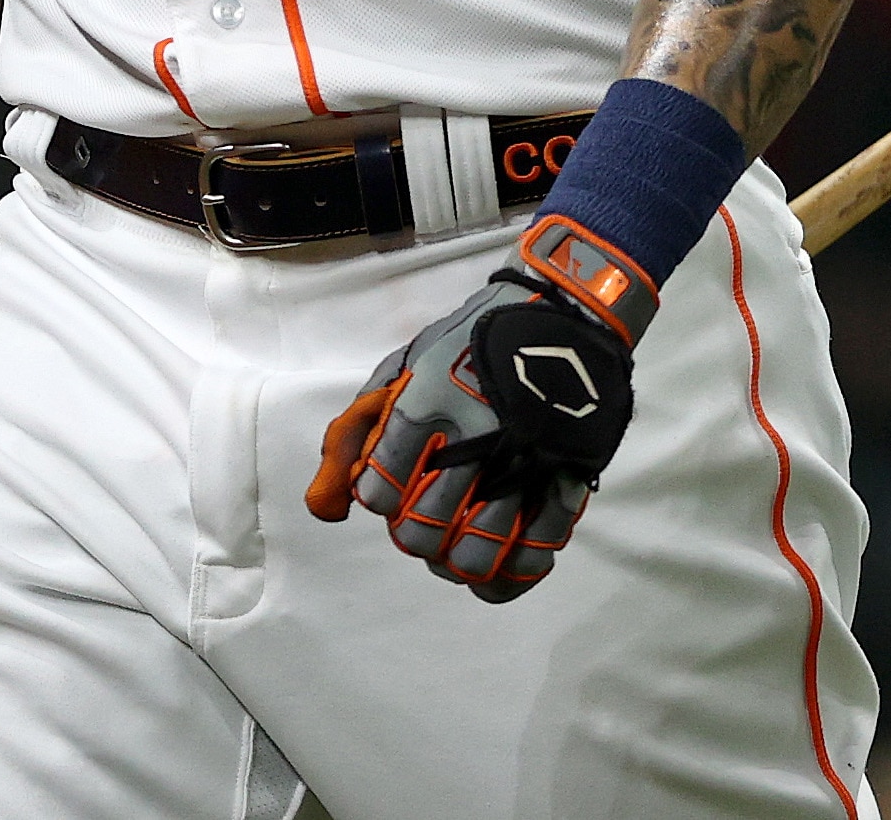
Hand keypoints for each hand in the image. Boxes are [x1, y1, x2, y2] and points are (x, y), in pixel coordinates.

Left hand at [304, 218, 654, 601]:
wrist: (562, 315)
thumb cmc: (468, 343)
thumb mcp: (401, 370)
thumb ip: (354, 435)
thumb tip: (323, 509)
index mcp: (427, 403)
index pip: (381, 489)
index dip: (379, 498)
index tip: (387, 491)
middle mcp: (475, 438)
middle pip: (425, 530)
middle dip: (414, 535)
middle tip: (419, 524)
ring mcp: (525, 462)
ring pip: (478, 553)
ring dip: (455, 563)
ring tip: (451, 551)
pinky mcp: (567, 478)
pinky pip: (536, 551)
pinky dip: (510, 576)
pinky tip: (494, 574)